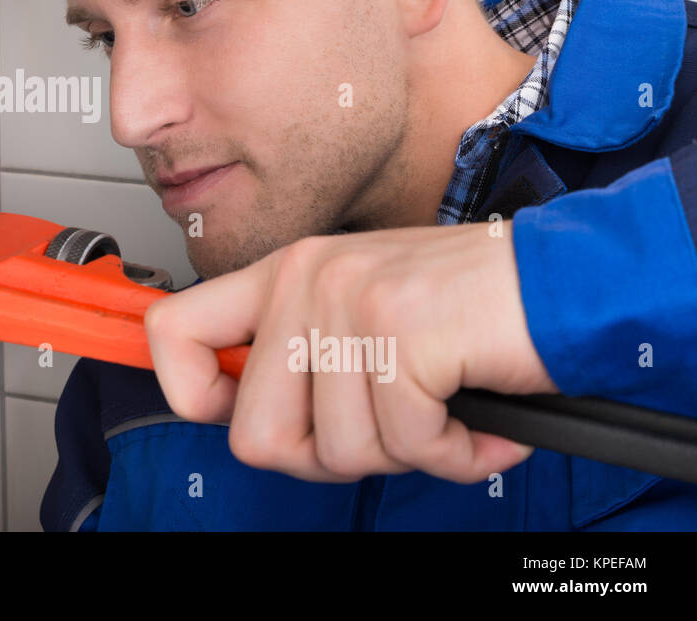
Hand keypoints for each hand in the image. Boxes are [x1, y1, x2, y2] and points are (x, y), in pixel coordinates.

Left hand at [144, 222, 558, 483]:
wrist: (561, 281)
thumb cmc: (463, 310)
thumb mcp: (356, 315)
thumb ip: (296, 357)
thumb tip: (244, 418)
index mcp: (283, 275)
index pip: (173, 331)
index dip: (192, 394)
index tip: (232, 412)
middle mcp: (304, 281)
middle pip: (255, 436)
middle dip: (326, 459)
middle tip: (383, 430)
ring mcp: (349, 304)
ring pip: (337, 453)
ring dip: (404, 453)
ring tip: (441, 410)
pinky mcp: (400, 332)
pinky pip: (406, 445)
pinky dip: (454, 454)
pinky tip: (476, 420)